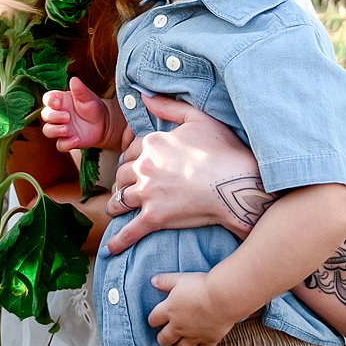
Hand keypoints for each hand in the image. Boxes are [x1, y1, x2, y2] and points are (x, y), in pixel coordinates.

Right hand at [40, 75, 108, 157]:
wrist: (104, 124)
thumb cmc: (93, 107)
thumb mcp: (88, 97)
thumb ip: (80, 89)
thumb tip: (74, 79)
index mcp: (61, 101)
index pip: (47, 99)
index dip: (49, 101)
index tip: (58, 103)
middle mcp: (58, 114)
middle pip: (45, 115)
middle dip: (53, 116)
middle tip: (68, 117)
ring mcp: (61, 128)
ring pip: (48, 130)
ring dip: (55, 130)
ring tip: (67, 130)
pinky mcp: (67, 140)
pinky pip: (60, 145)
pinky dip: (66, 144)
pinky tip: (76, 139)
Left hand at [102, 97, 257, 254]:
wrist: (236, 183)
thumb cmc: (223, 150)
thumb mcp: (197, 118)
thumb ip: (168, 106)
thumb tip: (144, 96)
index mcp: (152, 142)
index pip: (131, 150)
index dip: (133, 157)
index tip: (135, 164)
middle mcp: (144, 166)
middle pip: (122, 174)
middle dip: (122, 181)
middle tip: (125, 187)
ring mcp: (147, 193)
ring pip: (120, 199)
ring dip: (116, 204)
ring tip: (115, 209)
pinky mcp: (154, 217)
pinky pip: (130, 231)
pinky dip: (118, 241)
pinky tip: (109, 249)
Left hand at [148, 270, 235, 345]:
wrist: (223, 297)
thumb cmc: (201, 286)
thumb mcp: (180, 279)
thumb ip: (165, 281)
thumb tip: (153, 281)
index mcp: (169, 310)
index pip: (154, 319)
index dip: (153, 320)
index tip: (155, 320)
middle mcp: (179, 326)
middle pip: (164, 339)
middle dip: (162, 338)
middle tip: (164, 336)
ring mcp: (193, 335)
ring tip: (178, 344)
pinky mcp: (209, 340)